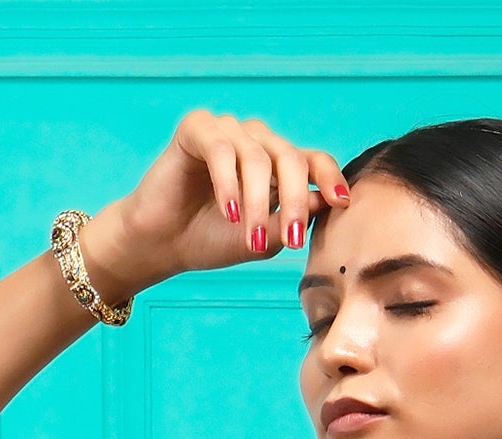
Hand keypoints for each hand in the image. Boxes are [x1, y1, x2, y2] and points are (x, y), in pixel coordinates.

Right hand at [84, 110, 349, 299]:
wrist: (160, 246)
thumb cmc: (209, 241)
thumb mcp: (260, 241)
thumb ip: (290, 222)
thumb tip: (323, 201)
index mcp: (276, 163)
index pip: (313, 159)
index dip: (330, 177)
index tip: (341, 203)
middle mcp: (256, 140)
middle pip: (290, 157)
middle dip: (293, 200)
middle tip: (290, 238)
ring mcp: (227, 130)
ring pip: (257, 157)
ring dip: (257, 201)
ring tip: (250, 237)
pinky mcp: (196, 128)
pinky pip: (221, 149)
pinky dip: (229, 183)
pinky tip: (228, 213)